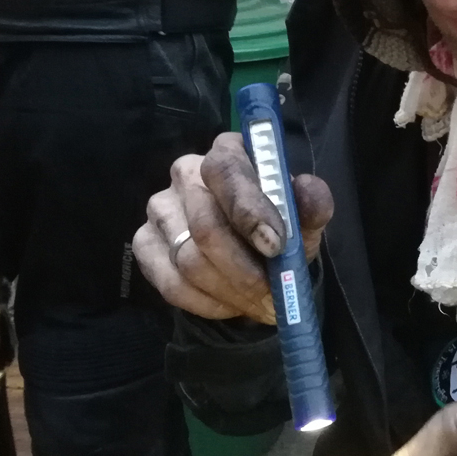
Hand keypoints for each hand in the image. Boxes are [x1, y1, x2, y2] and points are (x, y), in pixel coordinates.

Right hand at [133, 132, 333, 320]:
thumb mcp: (305, 220)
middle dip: (244, 269)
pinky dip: (207, 302)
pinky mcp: (144, 243)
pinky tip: (230, 303)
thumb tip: (306, 189)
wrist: (254, 255)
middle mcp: (186, 172)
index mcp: (228, 152)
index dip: (249, 212)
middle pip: (204, 225)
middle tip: (273, 294)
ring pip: (188, 260)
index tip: (275, 246)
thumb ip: (312, 203)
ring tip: (259, 302)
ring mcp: (160, 208)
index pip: (226, 172)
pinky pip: (171, 284)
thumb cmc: (281, 229)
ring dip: (230, 291)